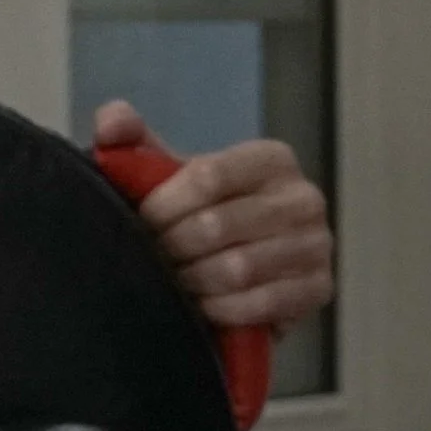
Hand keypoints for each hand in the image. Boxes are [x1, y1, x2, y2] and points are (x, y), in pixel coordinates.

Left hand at [93, 101, 334, 331]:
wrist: (237, 276)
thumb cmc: (199, 219)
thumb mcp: (168, 179)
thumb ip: (134, 144)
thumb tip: (111, 121)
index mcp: (270, 159)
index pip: (208, 176)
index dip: (163, 205)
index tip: (141, 222)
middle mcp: (303, 197)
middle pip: (217, 225)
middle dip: (172, 249)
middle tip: (151, 261)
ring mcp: (317, 245)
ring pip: (237, 269)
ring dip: (193, 283)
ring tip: (173, 284)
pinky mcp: (319, 289)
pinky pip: (260, 304)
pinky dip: (221, 310)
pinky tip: (203, 308)